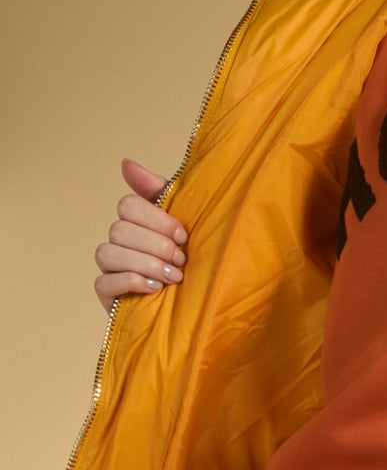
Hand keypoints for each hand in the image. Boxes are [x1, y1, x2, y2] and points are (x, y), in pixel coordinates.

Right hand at [94, 158, 186, 312]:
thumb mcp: (185, 222)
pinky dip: (131, 282)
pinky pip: (104, 282)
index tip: (184, 236)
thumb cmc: (193, 261)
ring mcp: (110, 267)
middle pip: (120, 229)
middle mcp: (119, 241)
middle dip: (157, 245)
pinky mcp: (107, 294)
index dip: (157, 220)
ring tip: (173, 278)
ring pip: (108, 252)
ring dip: (146, 264)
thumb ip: (159, 191)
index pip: (128, 205)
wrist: (198, 306)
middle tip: (182, 261)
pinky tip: (155, 288)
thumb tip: (126, 163)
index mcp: (136, 221)